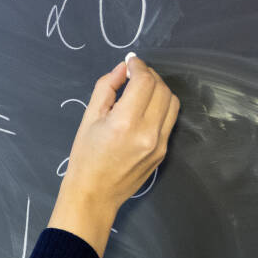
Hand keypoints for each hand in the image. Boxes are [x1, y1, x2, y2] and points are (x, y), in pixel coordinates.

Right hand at [47, 55, 179, 257]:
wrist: (95, 194)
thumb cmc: (85, 156)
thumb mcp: (89, 118)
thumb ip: (106, 88)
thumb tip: (122, 68)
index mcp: (125, 123)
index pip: (144, 82)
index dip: (139, 66)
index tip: (130, 62)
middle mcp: (148, 133)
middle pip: (162, 89)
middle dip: (150, 75)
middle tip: (134, 73)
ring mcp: (159, 144)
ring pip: (172, 103)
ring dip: (159, 89)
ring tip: (142, 88)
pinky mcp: (164, 152)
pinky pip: (169, 120)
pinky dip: (161, 106)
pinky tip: (145, 108)